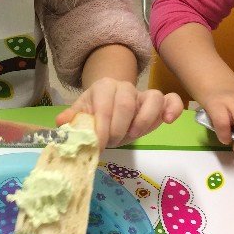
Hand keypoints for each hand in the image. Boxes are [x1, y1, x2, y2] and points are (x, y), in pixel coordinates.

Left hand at [55, 78, 182, 150]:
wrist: (110, 105)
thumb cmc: (97, 114)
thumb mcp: (82, 115)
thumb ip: (73, 118)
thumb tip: (62, 122)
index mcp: (103, 87)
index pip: (103, 107)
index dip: (101, 130)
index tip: (98, 147)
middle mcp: (124, 86)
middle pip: (126, 105)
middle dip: (118, 129)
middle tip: (112, 143)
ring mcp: (143, 93)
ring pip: (151, 100)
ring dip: (141, 123)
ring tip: (131, 136)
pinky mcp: (159, 102)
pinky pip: (171, 100)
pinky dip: (172, 109)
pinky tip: (167, 122)